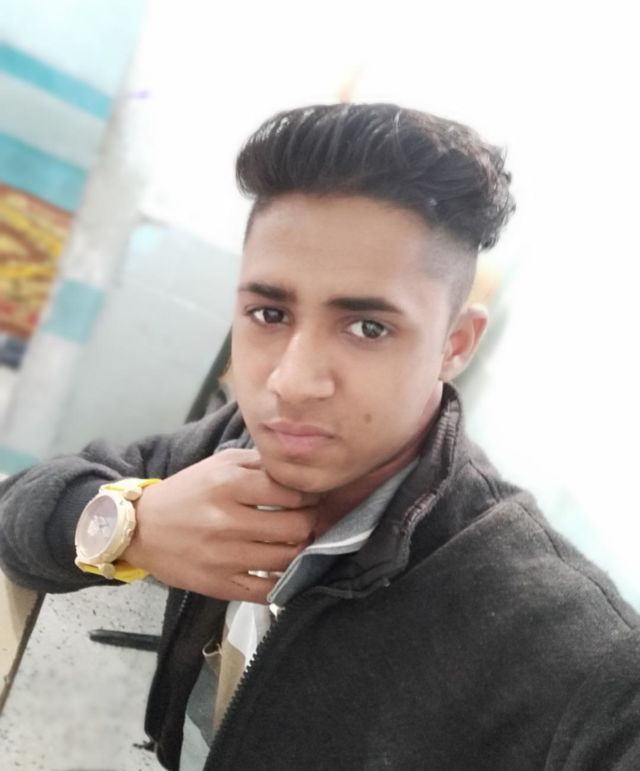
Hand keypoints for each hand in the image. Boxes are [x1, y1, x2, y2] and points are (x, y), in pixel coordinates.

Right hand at [122, 449, 318, 602]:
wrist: (141, 529)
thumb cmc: (187, 492)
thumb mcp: (220, 463)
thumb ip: (259, 463)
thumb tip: (299, 471)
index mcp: (229, 483)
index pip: (291, 492)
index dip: (310, 495)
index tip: (311, 498)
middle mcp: (227, 520)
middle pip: (296, 527)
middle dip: (311, 523)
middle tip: (309, 520)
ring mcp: (223, 556)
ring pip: (287, 559)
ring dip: (300, 551)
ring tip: (297, 542)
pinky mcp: (219, 585)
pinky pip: (266, 591)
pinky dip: (282, 582)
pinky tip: (282, 570)